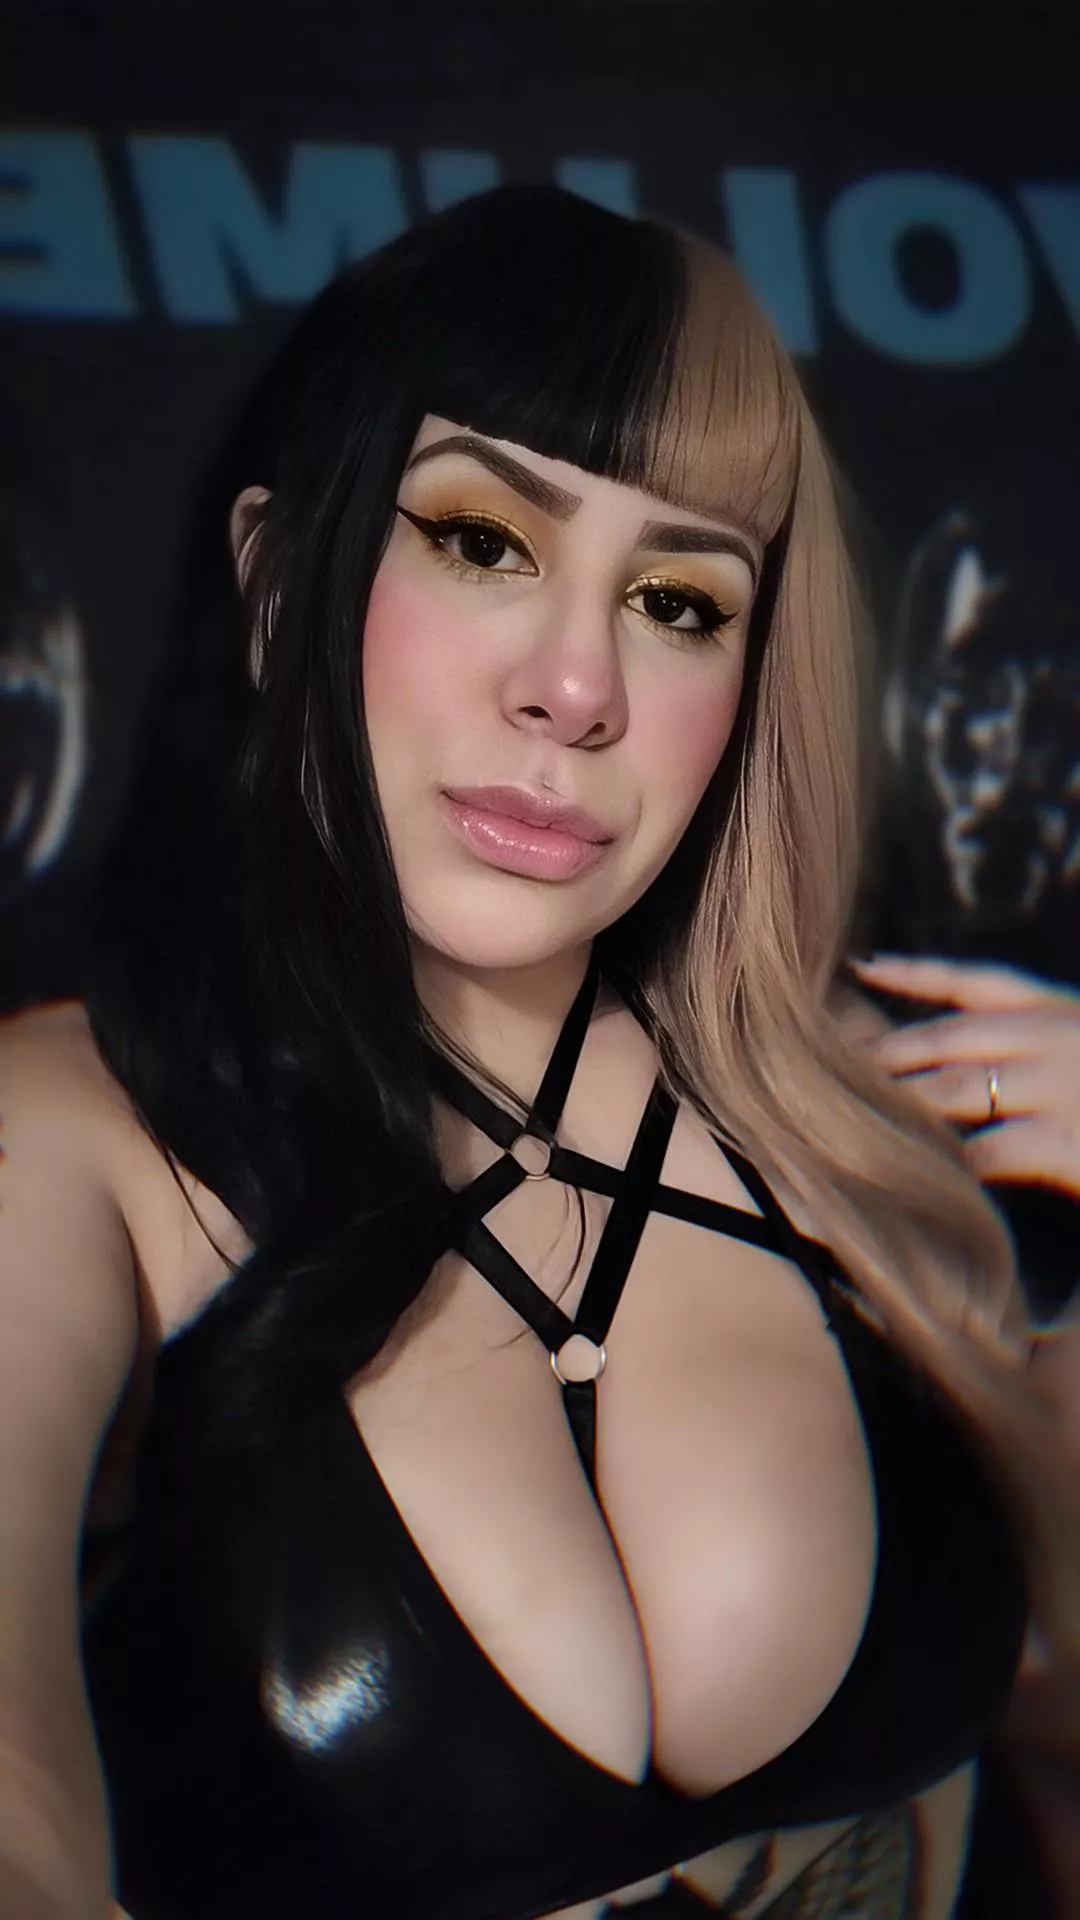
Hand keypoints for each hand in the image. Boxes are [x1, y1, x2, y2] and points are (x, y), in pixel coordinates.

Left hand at [847, 954, 1079, 1199]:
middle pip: (948, 1036)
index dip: (915, 974)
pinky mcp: (1068, 1142)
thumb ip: (1035, 1044)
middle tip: (833, 1061)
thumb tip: (970, 1059)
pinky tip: (920, 1172)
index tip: (863, 966)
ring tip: (856, 1116)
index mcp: (1063, 1010)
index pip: (975, 983)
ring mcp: (1061, 1086)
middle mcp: (1057, 1036)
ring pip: (956, 1087)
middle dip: (887, 1050)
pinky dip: (951, 1161)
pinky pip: (989, 1151)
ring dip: (903, 1102)